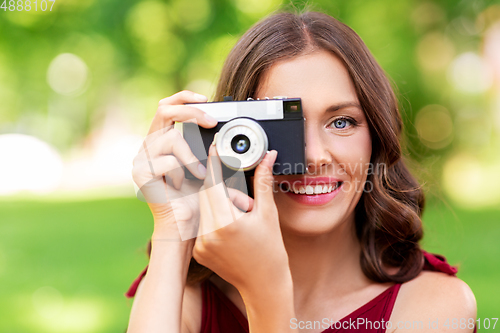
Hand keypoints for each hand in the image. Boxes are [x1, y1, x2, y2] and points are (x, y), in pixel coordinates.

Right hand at [132, 90, 217, 237]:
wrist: (184, 225)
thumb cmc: (197, 199)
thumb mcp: (214, 172)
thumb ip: (223, 157)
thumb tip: (258, 150)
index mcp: (163, 139)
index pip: (167, 106)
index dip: (184, 98)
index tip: (207, 99)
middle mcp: (150, 145)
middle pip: (163, 110)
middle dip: (191, 112)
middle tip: (211, 122)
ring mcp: (142, 158)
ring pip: (171, 139)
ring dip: (191, 157)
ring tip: (199, 174)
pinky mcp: (141, 173)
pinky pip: (166, 162)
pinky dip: (181, 173)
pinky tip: (181, 185)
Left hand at [192, 144, 289, 293]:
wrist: (264, 284)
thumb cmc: (270, 251)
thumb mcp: (268, 214)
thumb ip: (263, 182)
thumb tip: (268, 156)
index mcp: (227, 224)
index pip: (215, 183)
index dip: (215, 164)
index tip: (214, 148)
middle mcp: (208, 234)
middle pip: (207, 194)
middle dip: (224, 189)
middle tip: (245, 203)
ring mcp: (201, 244)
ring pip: (204, 207)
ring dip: (220, 205)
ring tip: (241, 220)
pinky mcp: (198, 250)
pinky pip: (202, 223)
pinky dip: (214, 219)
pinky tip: (231, 231)